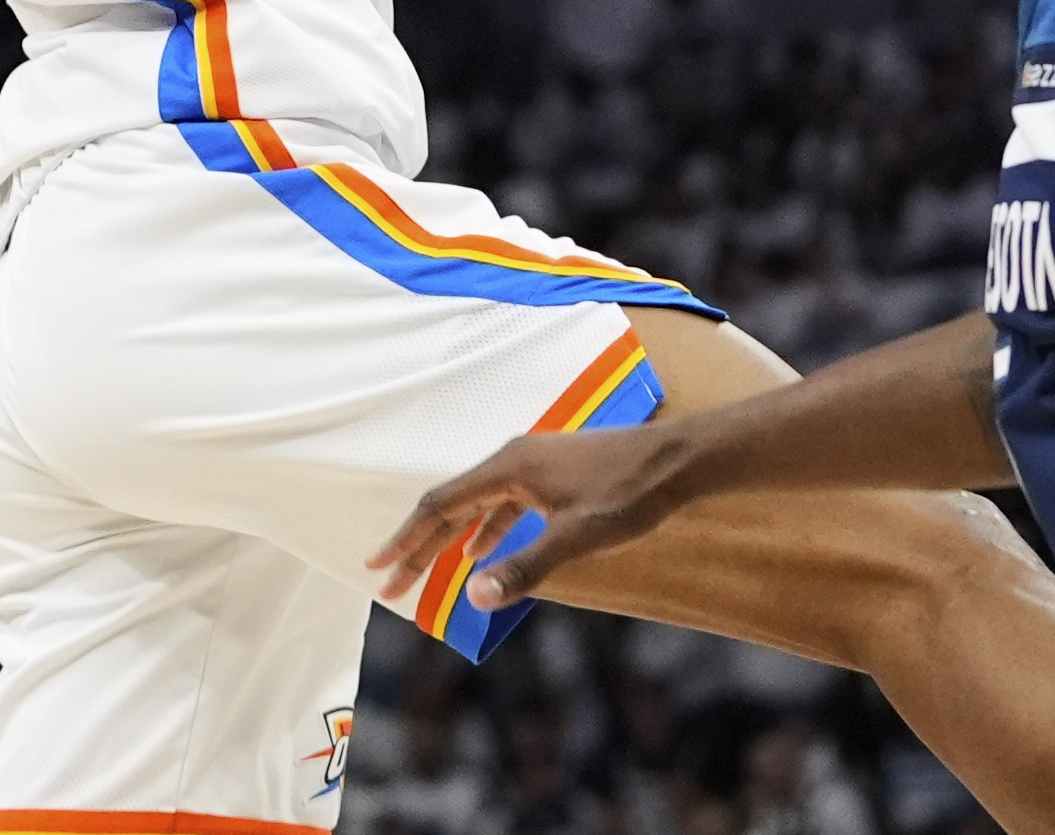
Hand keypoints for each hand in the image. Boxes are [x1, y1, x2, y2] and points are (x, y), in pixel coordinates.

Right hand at [365, 424, 688, 615]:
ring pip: (477, 504)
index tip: (376, 568)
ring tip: (425, 570)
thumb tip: (473, 596)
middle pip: (452, 504)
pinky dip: (483, 529)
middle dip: (419, 545)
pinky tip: (479, 551)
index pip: (441, 505)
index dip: (406, 539)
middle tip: (388, 581)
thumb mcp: (577, 538)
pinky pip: (502, 502)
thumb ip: (524, 567)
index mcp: (510, 466)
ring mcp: (534, 463)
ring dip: (449, 539)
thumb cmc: (630, 494)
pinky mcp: (552, 473)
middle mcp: (515, 457)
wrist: (678, 459)